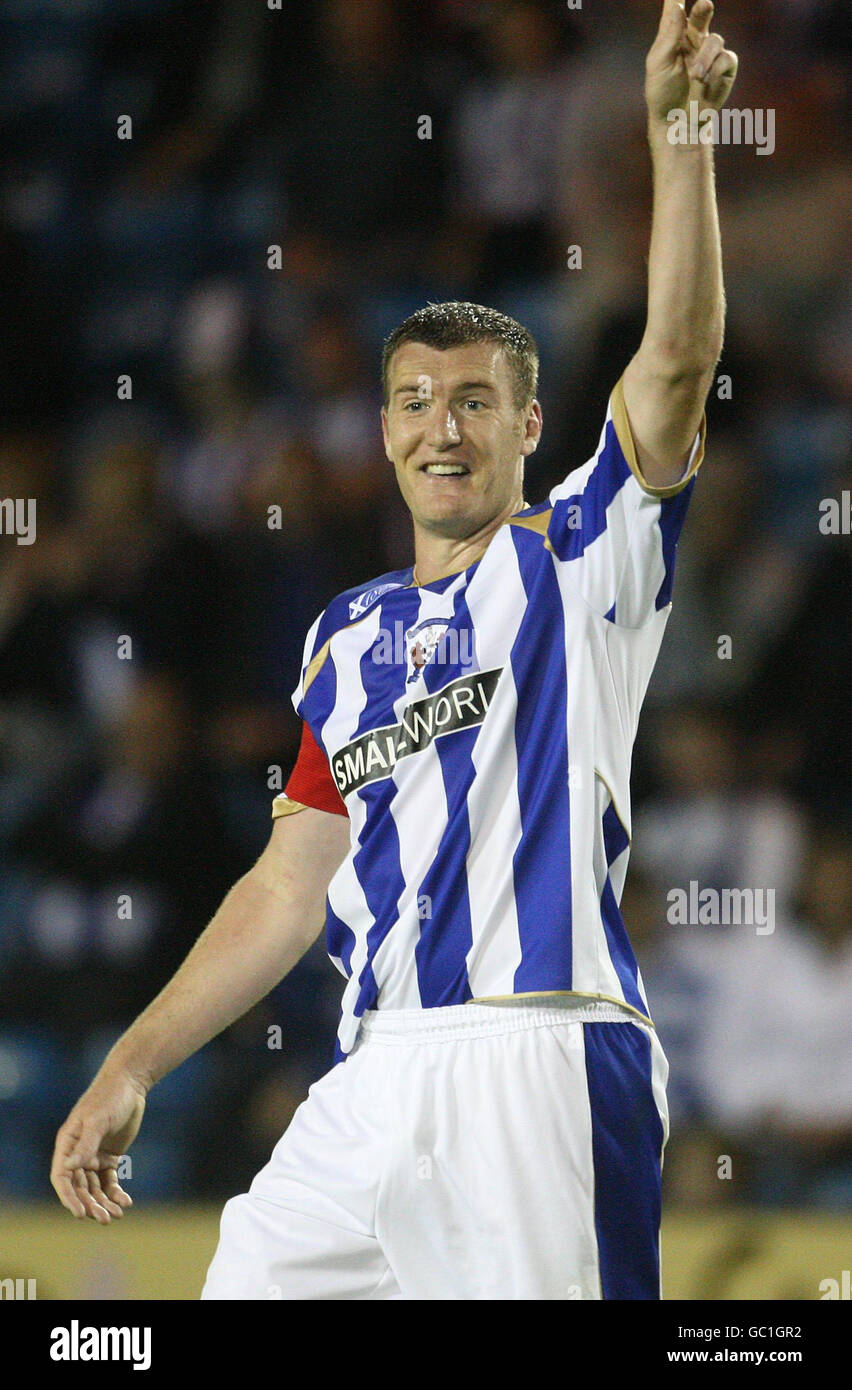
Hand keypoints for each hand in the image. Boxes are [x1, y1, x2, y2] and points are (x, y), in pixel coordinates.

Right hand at [50, 1069, 147, 1222]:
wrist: (130, 1085)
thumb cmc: (109, 1098)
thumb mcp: (98, 1120)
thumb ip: (85, 1143)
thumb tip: (70, 1167)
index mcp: (67, 1144)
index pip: (62, 1176)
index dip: (68, 1196)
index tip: (79, 1213)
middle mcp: (78, 1153)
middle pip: (80, 1187)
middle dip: (91, 1204)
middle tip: (104, 1219)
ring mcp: (93, 1156)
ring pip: (95, 1187)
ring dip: (103, 1203)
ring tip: (117, 1215)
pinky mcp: (110, 1157)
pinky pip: (109, 1180)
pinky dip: (116, 1193)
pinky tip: (126, 1202)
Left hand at [646, 0, 738, 125]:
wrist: (678, 121)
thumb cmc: (663, 94)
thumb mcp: (659, 64)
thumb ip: (669, 35)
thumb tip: (677, 6)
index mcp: (673, 36)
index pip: (676, 10)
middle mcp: (693, 40)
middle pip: (702, 14)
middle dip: (704, 9)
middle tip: (704, 5)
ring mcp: (710, 53)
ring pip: (715, 41)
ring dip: (705, 59)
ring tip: (696, 76)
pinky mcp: (724, 67)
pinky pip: (726, 58)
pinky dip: (716, 69)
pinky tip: (707, 81)